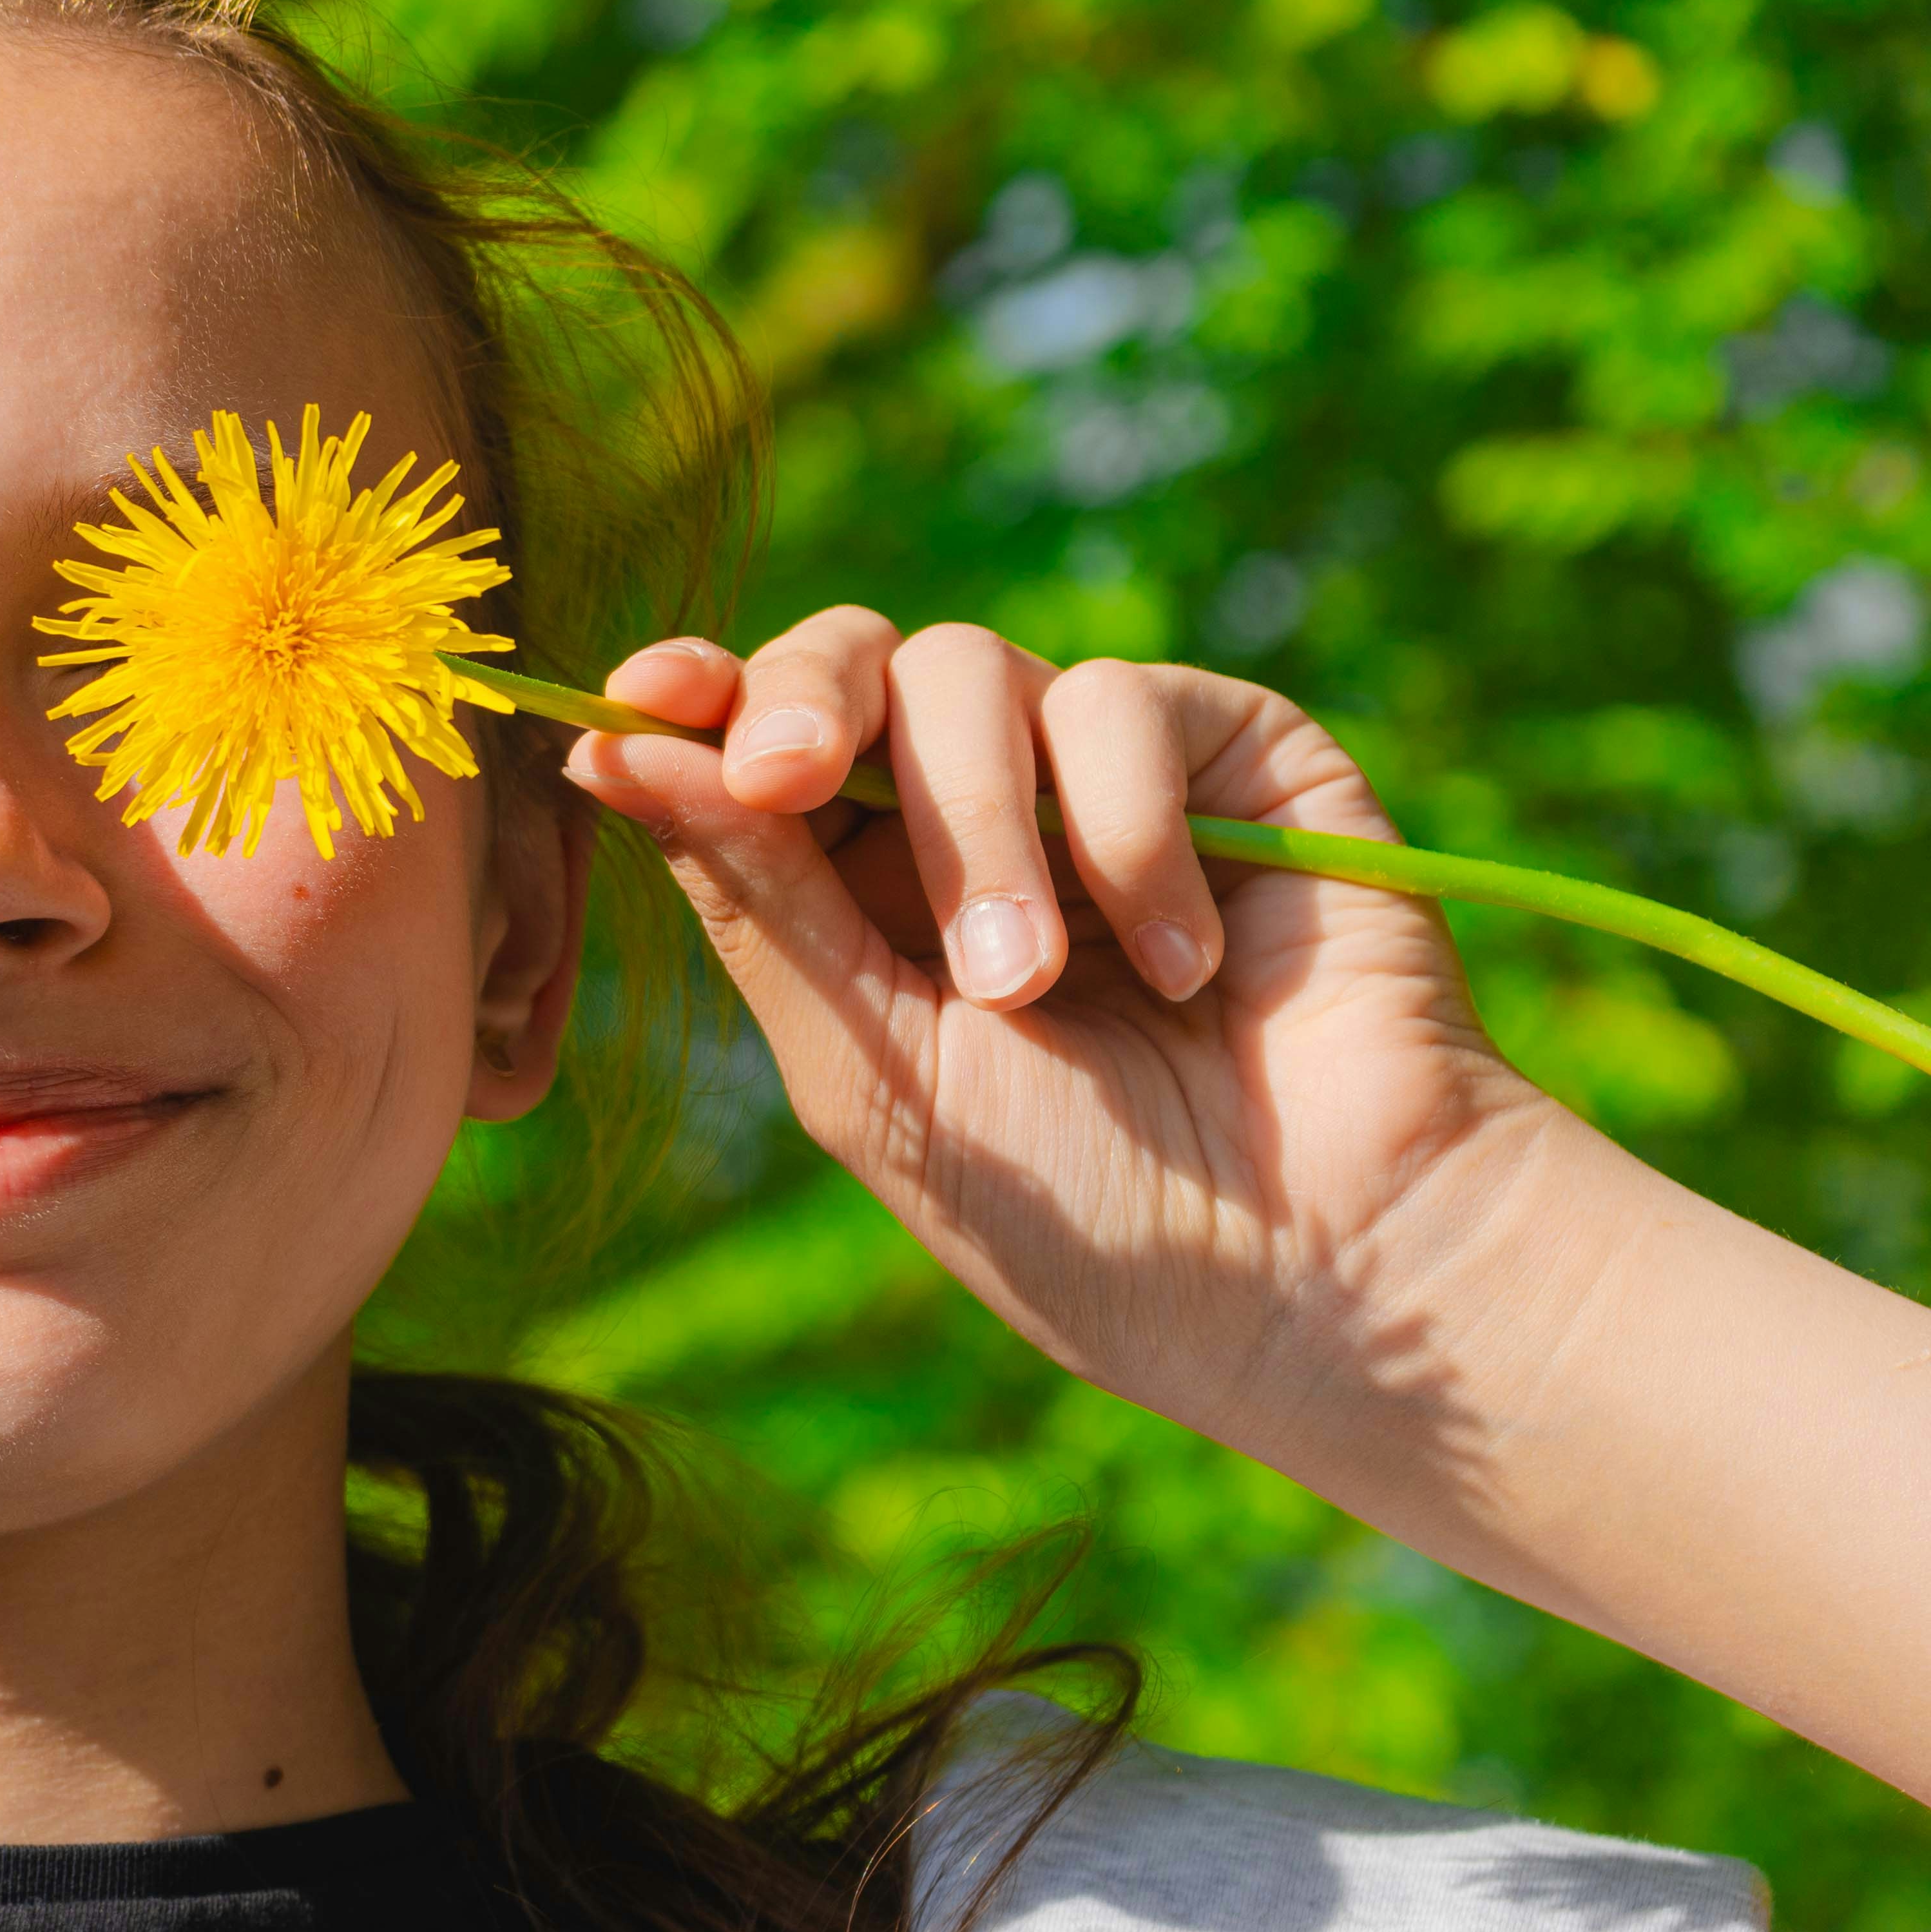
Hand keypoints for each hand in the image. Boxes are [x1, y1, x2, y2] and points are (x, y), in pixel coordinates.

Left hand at [565, 615, 1584, 1455]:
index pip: (752, 752)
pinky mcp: (1232, 751)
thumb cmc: (1093, 1213)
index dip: (693, 703)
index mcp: (862, 901)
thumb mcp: (879, 1072)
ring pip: (971, 674)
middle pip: (851, 665)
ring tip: (1033, 984)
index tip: (639, 699)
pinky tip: (1186, 962)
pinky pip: (1120, 702)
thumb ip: (755, 902)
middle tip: (791, 778)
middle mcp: (972, 822)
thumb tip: (603, 752)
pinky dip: (1127, 829)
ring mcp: (1100, 778)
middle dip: (806, 706)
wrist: (1326, 1265)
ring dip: (980, 833)